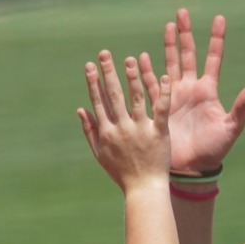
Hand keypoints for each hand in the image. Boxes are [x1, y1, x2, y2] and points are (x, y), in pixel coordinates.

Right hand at [77, 51, 171, 189]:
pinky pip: (160, 110)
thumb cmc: (121, 173)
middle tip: (105, 54)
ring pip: (135, 98)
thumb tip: (80, 109)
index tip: (90, 65)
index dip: (94, 83)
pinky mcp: (158, 133)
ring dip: (132, 77)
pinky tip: (164, 76)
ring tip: (130, 59)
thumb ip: (89, 131)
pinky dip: (162, 93)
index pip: (98, 102)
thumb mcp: (100, 154)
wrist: (144, 189)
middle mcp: (122, 128)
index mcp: (107, 132)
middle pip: (114, 96)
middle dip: (108, 73)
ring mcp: (140, 130)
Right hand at [140, 9, 244, 173]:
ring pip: (169, 65)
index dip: (216, 39)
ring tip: (166, 27)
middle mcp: (190, 89)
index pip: (213, 59)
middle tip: (182, 13)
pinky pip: (151, 86)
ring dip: (167, 47)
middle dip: (185, 34)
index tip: (219, 18)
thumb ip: (242, 106)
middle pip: (188, 55)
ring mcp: (174, 96)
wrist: (193, 168)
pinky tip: (140, 59)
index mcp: (207, 91)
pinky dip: (145, 72)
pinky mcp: (160, 107)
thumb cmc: (214, 150)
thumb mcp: (231, 128)